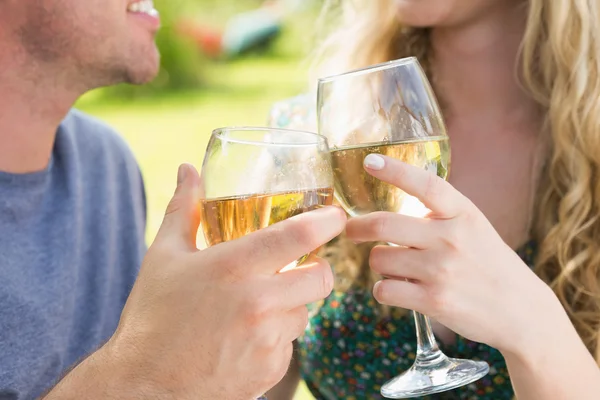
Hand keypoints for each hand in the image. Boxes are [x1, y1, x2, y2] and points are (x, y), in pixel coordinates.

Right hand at [105, 164, 345, 399]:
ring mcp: (268, 340)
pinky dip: (277, 338)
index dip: (328, 221)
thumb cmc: (152, 317)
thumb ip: (183, 209)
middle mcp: (258, 302)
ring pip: (305, 311)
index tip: (336, 216)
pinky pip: (291, 344)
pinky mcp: (272, 370)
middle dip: (316, 268)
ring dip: (291, 305)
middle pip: (322, 277)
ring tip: (255, 307)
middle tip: (297, 267)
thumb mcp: (164, 256)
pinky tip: (245, 338)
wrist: (144, 386)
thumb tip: (187, 170)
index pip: (301, 234)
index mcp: (234, 266)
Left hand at [345, 154, 563, 356]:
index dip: (394, 170)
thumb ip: (438, 215)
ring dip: (379, 263)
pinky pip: (383, 289)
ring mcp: (441, 270)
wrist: (521, 311)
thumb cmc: (488, 264)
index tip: (369, 162)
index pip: (425, 184)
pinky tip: (400, 290)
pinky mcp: (433, 301)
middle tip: (350, 229)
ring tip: (398, 268)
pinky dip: (384, 290)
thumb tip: (391, 209)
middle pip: (383, 224)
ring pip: (379, 259)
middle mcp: (451, 237)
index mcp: (462, 213)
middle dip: (357, 227)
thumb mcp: (472, 227)